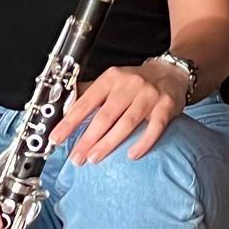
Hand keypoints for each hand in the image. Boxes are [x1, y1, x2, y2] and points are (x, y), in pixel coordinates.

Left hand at [49, 62, 189, 164]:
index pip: (87, 101)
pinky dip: (142, 143)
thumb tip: (63, 113)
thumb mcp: (112, 80)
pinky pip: (154, 128)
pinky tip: (132, 155)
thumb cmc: (137, 81)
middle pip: (105, 115)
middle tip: (76, 157)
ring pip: (126, 123)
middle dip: (87, 138)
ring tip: (94, 158)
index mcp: (111, 78)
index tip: (56, 138)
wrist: (172, 71)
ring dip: (108, 143)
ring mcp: (149, 95)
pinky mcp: (166, 106)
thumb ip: (90, 94)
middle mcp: (129, 85)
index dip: (70, 121)